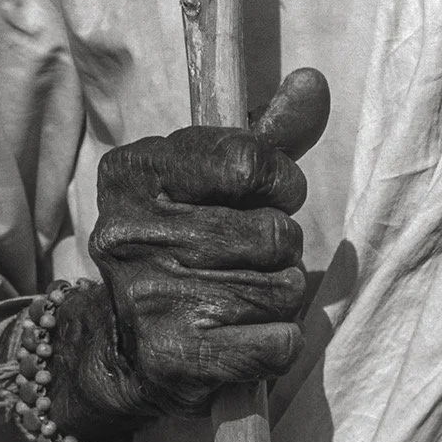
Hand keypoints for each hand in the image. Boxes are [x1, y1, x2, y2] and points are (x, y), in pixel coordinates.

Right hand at [47, 67, 329, 441]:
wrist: (128, 349)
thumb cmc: (188, 239)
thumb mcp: (215, 175)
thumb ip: (270, 132)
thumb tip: (314, 81)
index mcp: (135, 171)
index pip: (247, 160)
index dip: (278, 180)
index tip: (268, 194)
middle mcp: (131, 232)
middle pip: (274, 231)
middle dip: (280, 244)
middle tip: (246, 255)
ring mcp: (151, 298)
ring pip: (284, 287)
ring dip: (279, 293)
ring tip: (239, 295)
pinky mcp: (174, 360)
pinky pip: (280, 342)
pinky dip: (276, 342)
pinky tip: (241, 336)